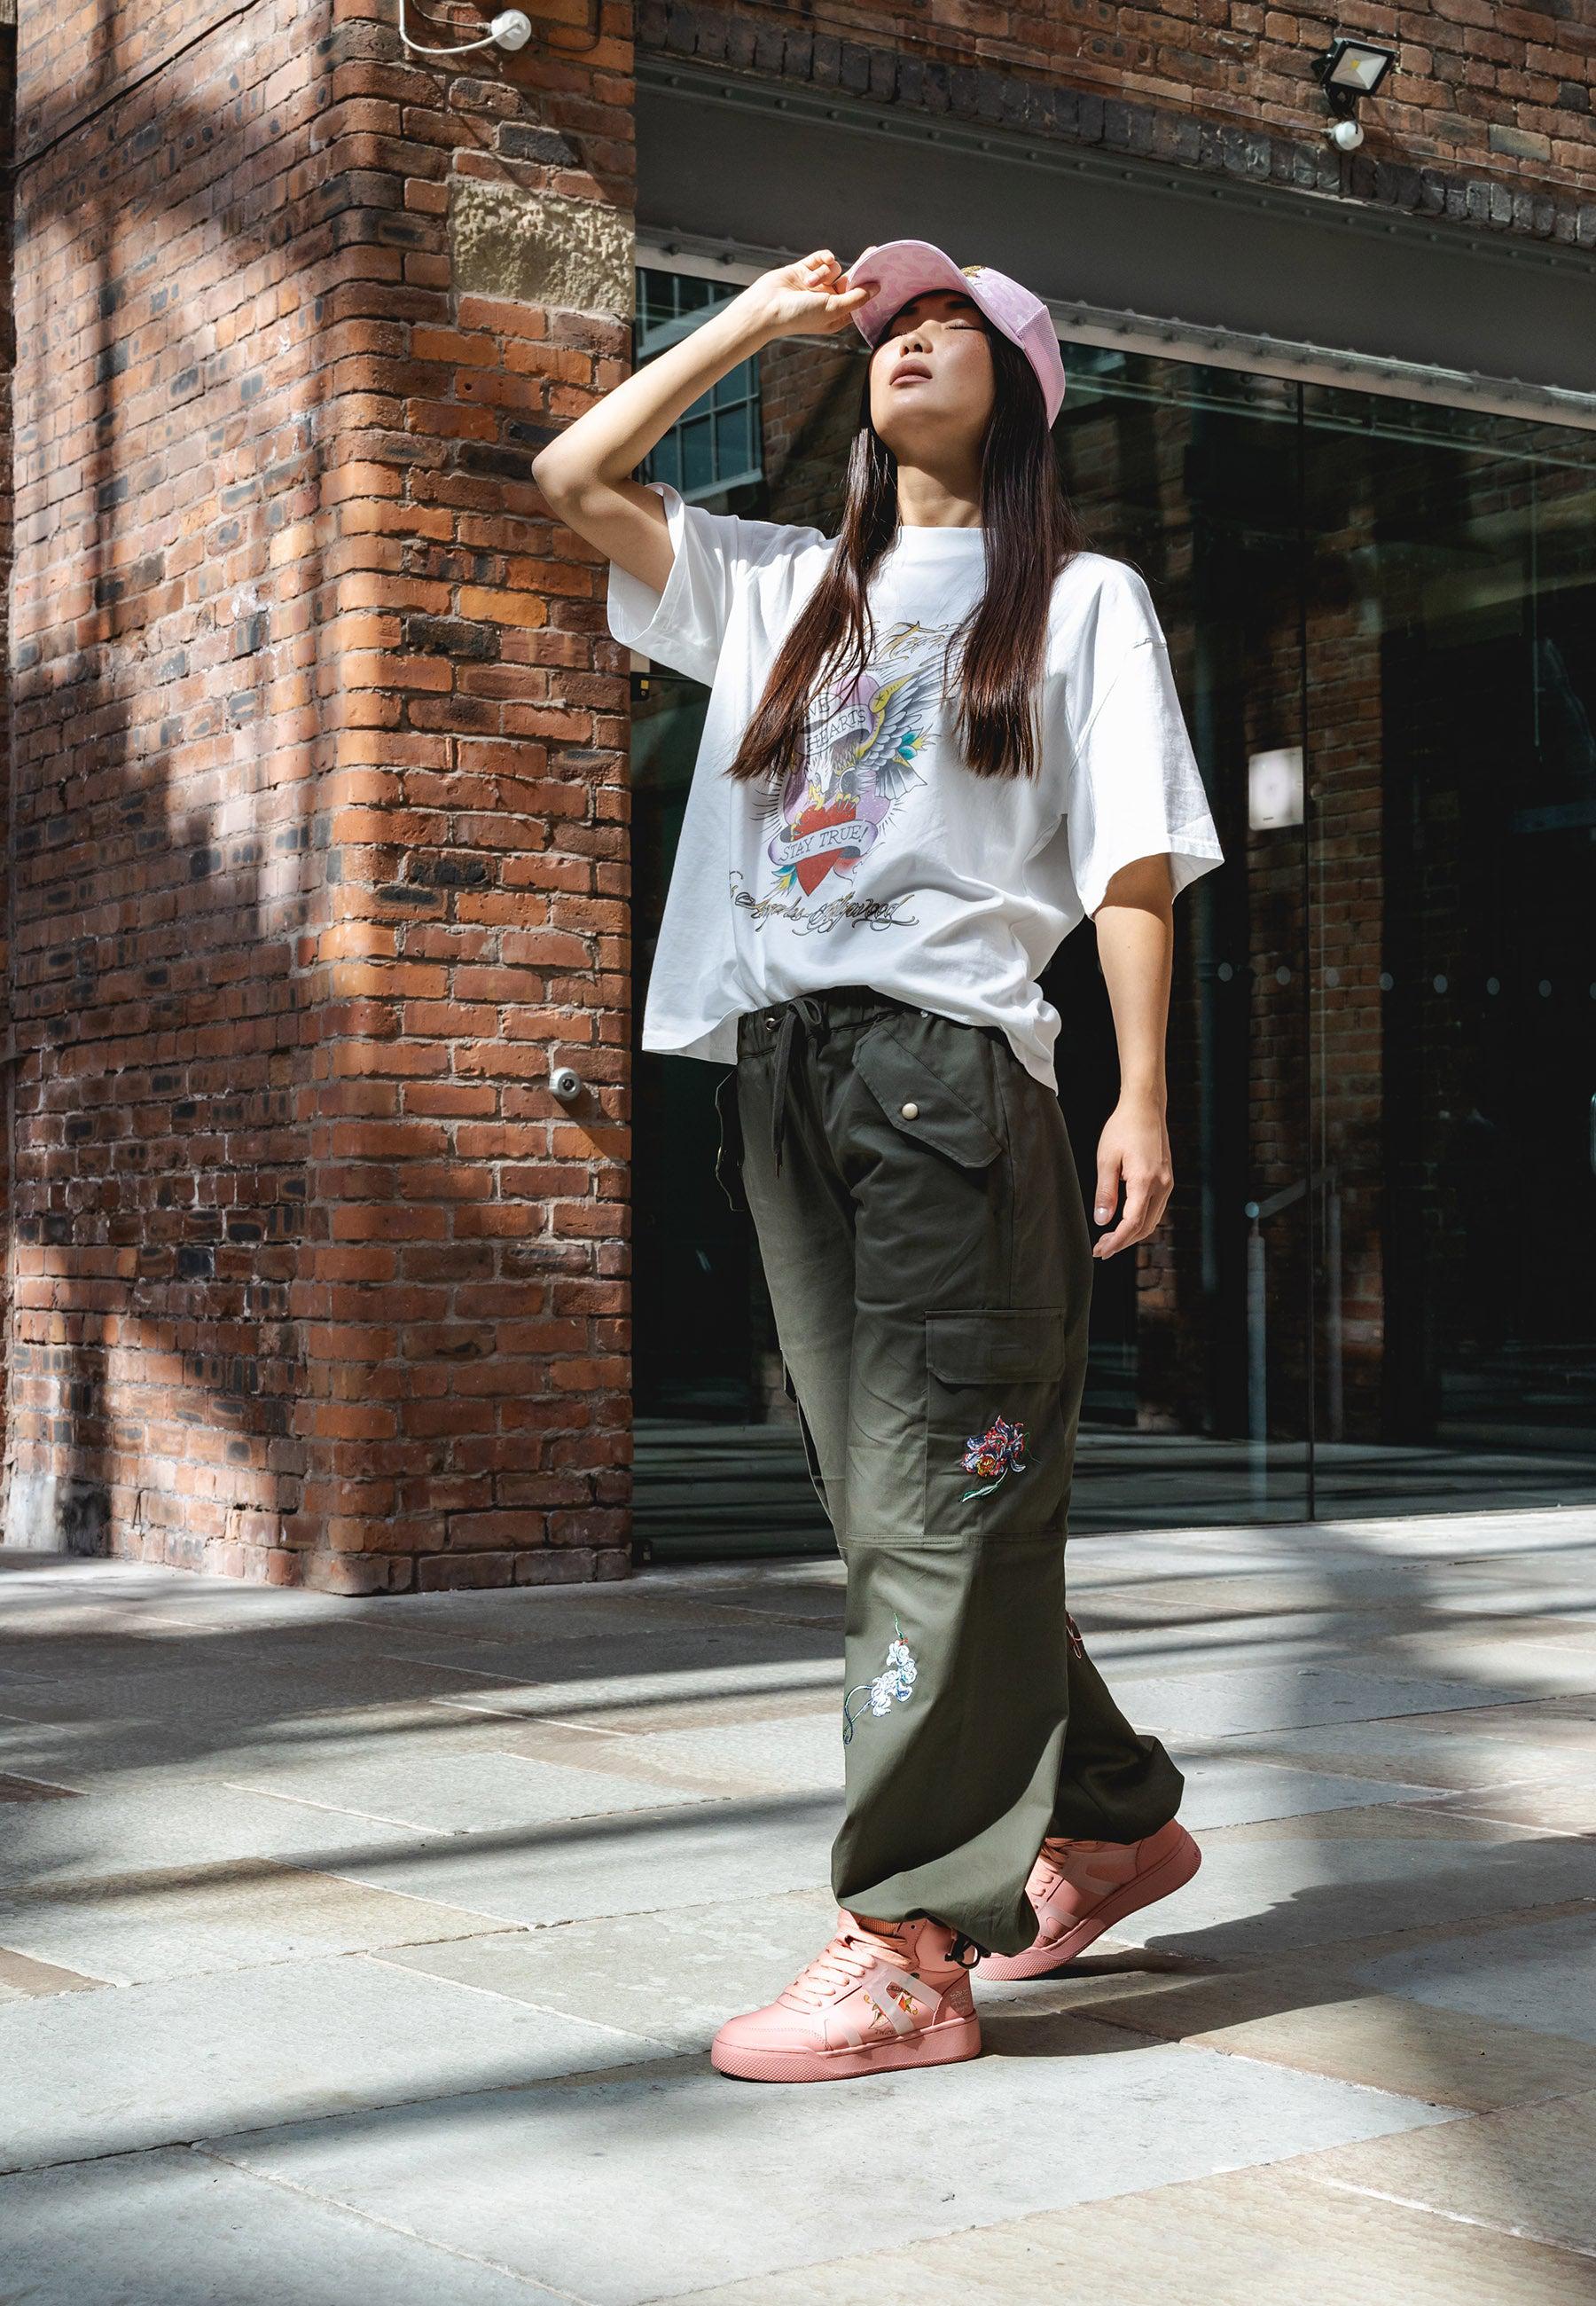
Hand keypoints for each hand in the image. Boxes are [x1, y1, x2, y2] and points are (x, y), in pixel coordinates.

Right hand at [736, 250, 875, 343]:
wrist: (767, 307)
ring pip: (833, 269)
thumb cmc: (799, 315)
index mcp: (836, 315)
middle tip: (873, 253)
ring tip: (809, 284)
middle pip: (850, 281)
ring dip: (824, 272)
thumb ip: (856, 298)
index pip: (858, 298)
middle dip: (858, 269)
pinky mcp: (804, 270)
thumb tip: (876, 288)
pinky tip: (822, 261)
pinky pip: (821, 258)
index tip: (881, 274)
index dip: (868, 287)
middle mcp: (827, 300)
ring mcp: (816, 285)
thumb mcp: (833, 308)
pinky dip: (822, 259)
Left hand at [1091, 1095, 1172, 1258]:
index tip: (1101, 1251)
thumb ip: (1105, 1192)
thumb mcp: (1106, 1160)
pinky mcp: (1166, 1179)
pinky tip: (1123, 1221)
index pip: (1132, 1223)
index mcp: (1145, 1182)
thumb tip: (1102, 1220)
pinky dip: (1139, 1220)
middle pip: (1144, 1227)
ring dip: (1131, 1233)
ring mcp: (1167, 1183)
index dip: (1116, 1241)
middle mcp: (1162, 1185)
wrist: (1145, 1108)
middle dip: (1123, 1242)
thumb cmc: (1123, 1129)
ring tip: (1109, 1239)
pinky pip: (1155, 1208)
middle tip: (1101, 1249)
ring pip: (1151, 1220)